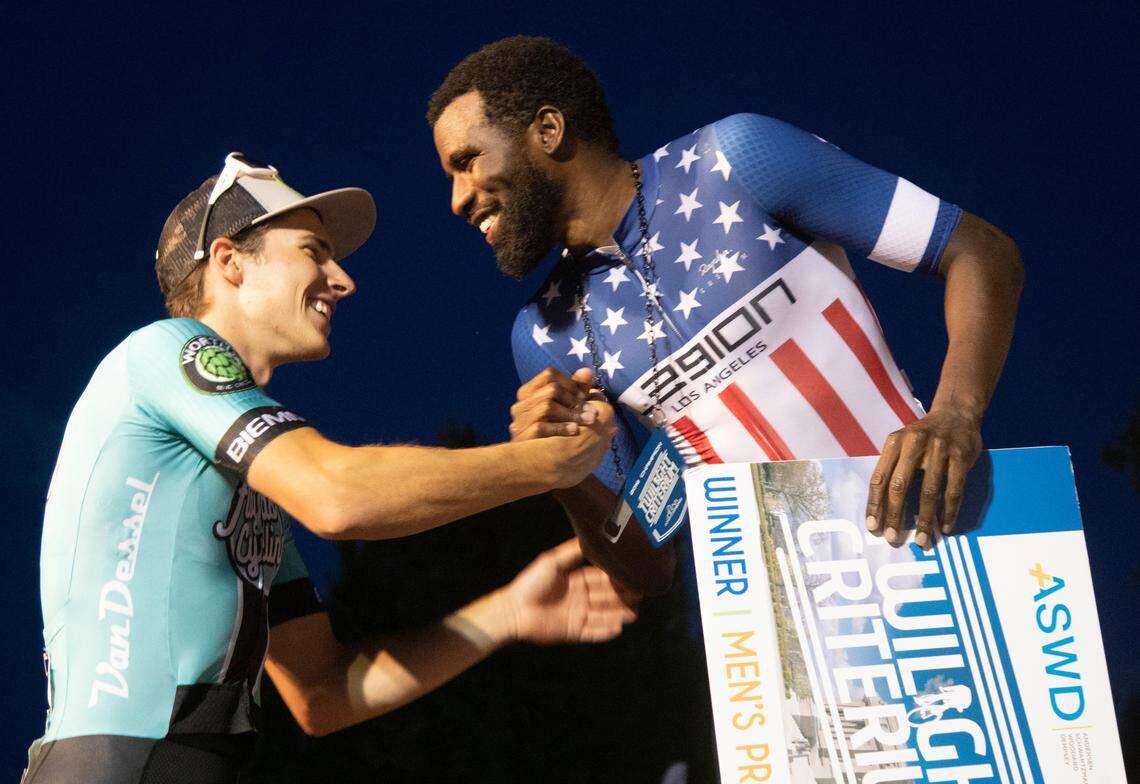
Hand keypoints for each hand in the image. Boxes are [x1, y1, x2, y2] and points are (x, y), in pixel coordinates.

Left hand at [499, 538, 638, 644]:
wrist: (514, 610)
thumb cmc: (531, 583)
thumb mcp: (552, 561)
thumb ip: (571, 551)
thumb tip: (589, 536)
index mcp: (576, 580)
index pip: (601, 579)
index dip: (616, 579)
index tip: (632, 576)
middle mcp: (580, 597)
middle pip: (606, 597)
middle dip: (622, 597)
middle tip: (639, 595)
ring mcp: (577, 615)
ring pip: (603, 615)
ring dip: (618, 615)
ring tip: (634, 614)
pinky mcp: (573, 631)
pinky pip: (592, 632)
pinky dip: (604, 631)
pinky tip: (617, 629)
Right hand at [510, 367, 601, 440]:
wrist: (538, 466)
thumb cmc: (553, 434)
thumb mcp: (567, 410)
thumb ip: (576, 390)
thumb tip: (587, 371)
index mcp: (528, 393)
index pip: (550, 375)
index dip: (571, 383)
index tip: (584, 397)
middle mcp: (520, 405)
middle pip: (551, 389)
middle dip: (576, 400)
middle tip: (593, 412)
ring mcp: (518, 422)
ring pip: (547, 406)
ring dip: (573, 414)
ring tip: (590, 421)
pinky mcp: (521, 439)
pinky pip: (540, 427)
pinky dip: (561, 428)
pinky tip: (576, 431)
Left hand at [864, 407, 982, 549]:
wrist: (955, 413)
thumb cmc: (922, 437)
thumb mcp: (901, 444)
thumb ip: (892, 468)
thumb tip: (881, 508)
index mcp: (894, 442)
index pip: (879, 478)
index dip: (875, 504)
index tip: (872, 526)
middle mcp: (914, 444)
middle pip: (900, 486)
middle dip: (894, 515)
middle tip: (892, 538)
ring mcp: (939, 449)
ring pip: (929, 492)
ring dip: (924, 519)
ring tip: (921, 540)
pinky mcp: (960, 457)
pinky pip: (954, 490)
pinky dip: (949, 512)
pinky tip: (944, 527)